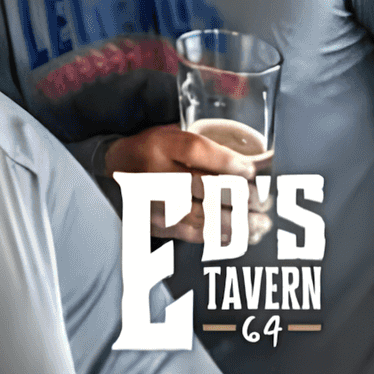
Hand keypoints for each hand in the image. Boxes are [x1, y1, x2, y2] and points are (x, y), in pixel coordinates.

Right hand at [106, 123, 269, 243]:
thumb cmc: (151, 151)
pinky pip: (197, 235)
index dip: (227, 162)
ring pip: (205, 216)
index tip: (251, 171)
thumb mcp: (172, 136)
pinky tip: (241, 235)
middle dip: (241, 197)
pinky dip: (223, 236)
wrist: (110, 172)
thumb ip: (210, 147)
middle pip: (205, 186)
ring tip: (261, 223)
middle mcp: (155, 173)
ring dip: (238, 223)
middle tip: (264, 201)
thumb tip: (262, 160)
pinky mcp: (159, 225)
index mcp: (160, 145)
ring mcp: (156, 203)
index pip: (197, 151)